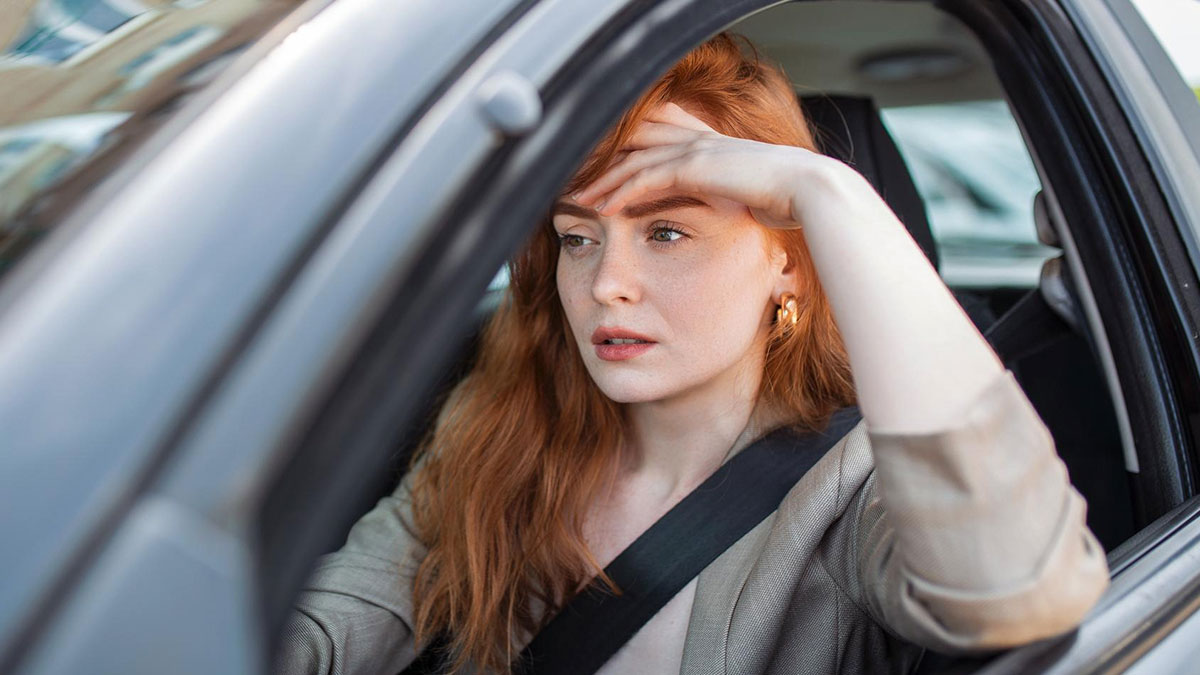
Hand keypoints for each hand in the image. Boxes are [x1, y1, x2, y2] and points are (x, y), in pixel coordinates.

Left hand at [571, 103, 878, 230]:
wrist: (809, 191)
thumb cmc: (786, 201)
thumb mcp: (746, 199)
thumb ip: (723, 202)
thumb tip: (721, 220)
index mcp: (706, 148)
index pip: (651, 145)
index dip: (620, 160)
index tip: (593, 180)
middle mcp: (696, 142)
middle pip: (632, 146)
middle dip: (599, 163)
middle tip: (567, 182)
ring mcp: (695, 150)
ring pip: (633, 160)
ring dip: (600, 180)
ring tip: (572, 198)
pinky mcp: (696, 166)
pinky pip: (647, 177)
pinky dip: (620, 190)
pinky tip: (600, 206)